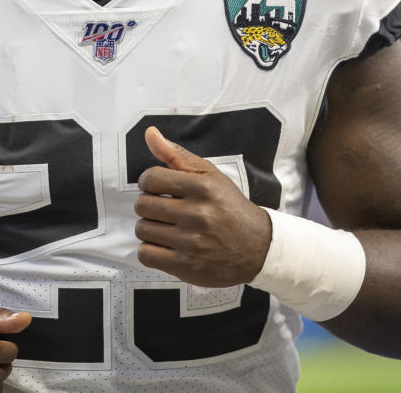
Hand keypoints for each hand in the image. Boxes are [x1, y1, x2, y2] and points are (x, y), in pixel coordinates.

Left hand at [134, 126, 271, 286]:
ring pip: (142, 229)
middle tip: (163, 209)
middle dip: (148, 205)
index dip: (149, 182)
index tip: (158, 188)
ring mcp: (191, 242)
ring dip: (149, 228)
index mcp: (202, 187)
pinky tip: (165, 245)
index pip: (150, 178)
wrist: (257, 247)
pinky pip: (146, 254)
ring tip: (166, 227)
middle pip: (143, 205)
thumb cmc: (230, 208)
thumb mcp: (210, 175)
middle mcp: (197, 214)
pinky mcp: (186, 266)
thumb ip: (177, 155)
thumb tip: (150, 134)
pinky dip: (151, 250)